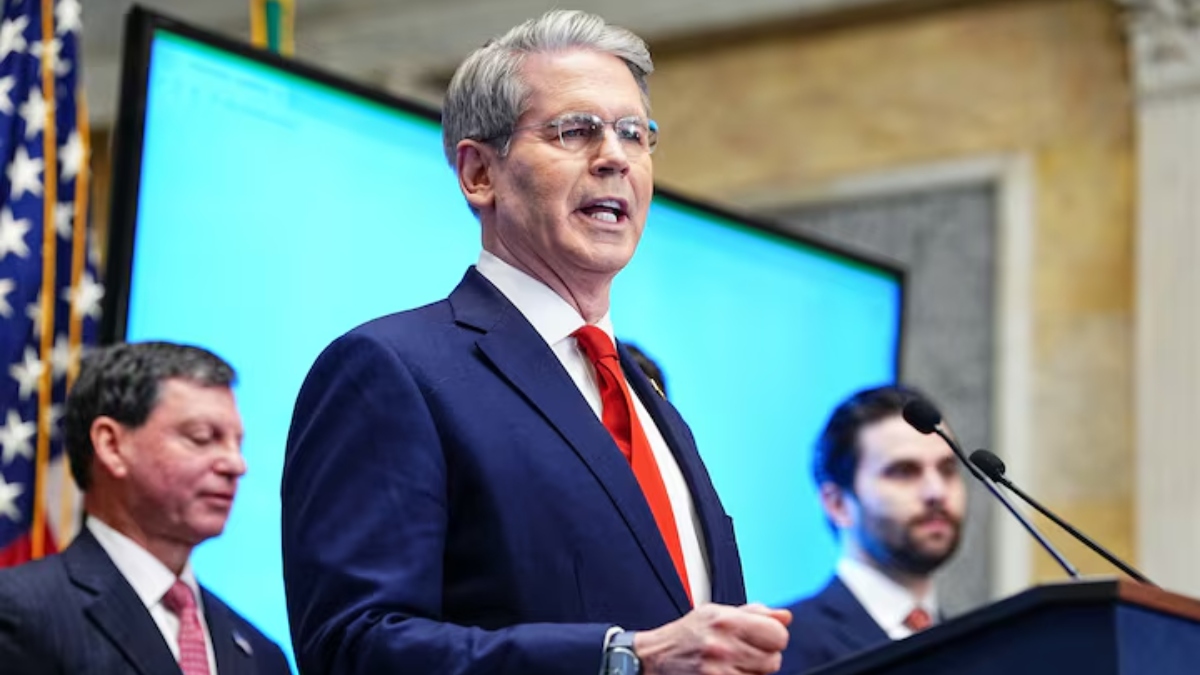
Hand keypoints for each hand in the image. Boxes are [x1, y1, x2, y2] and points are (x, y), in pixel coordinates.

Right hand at [634, 603, 791, 674]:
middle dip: (763, 658)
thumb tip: (784, 617)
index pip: (778, 635)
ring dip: (752, 673)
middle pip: (774, 660)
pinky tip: (727, 674)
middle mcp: (723, 645)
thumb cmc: (684, 637)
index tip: (763, 639)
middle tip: (743, 654)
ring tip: (731, 665)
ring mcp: (719, 671)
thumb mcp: (715, 614)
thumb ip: (753, 614)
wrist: (653, 659)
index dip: (773, 638)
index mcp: (725, 620)